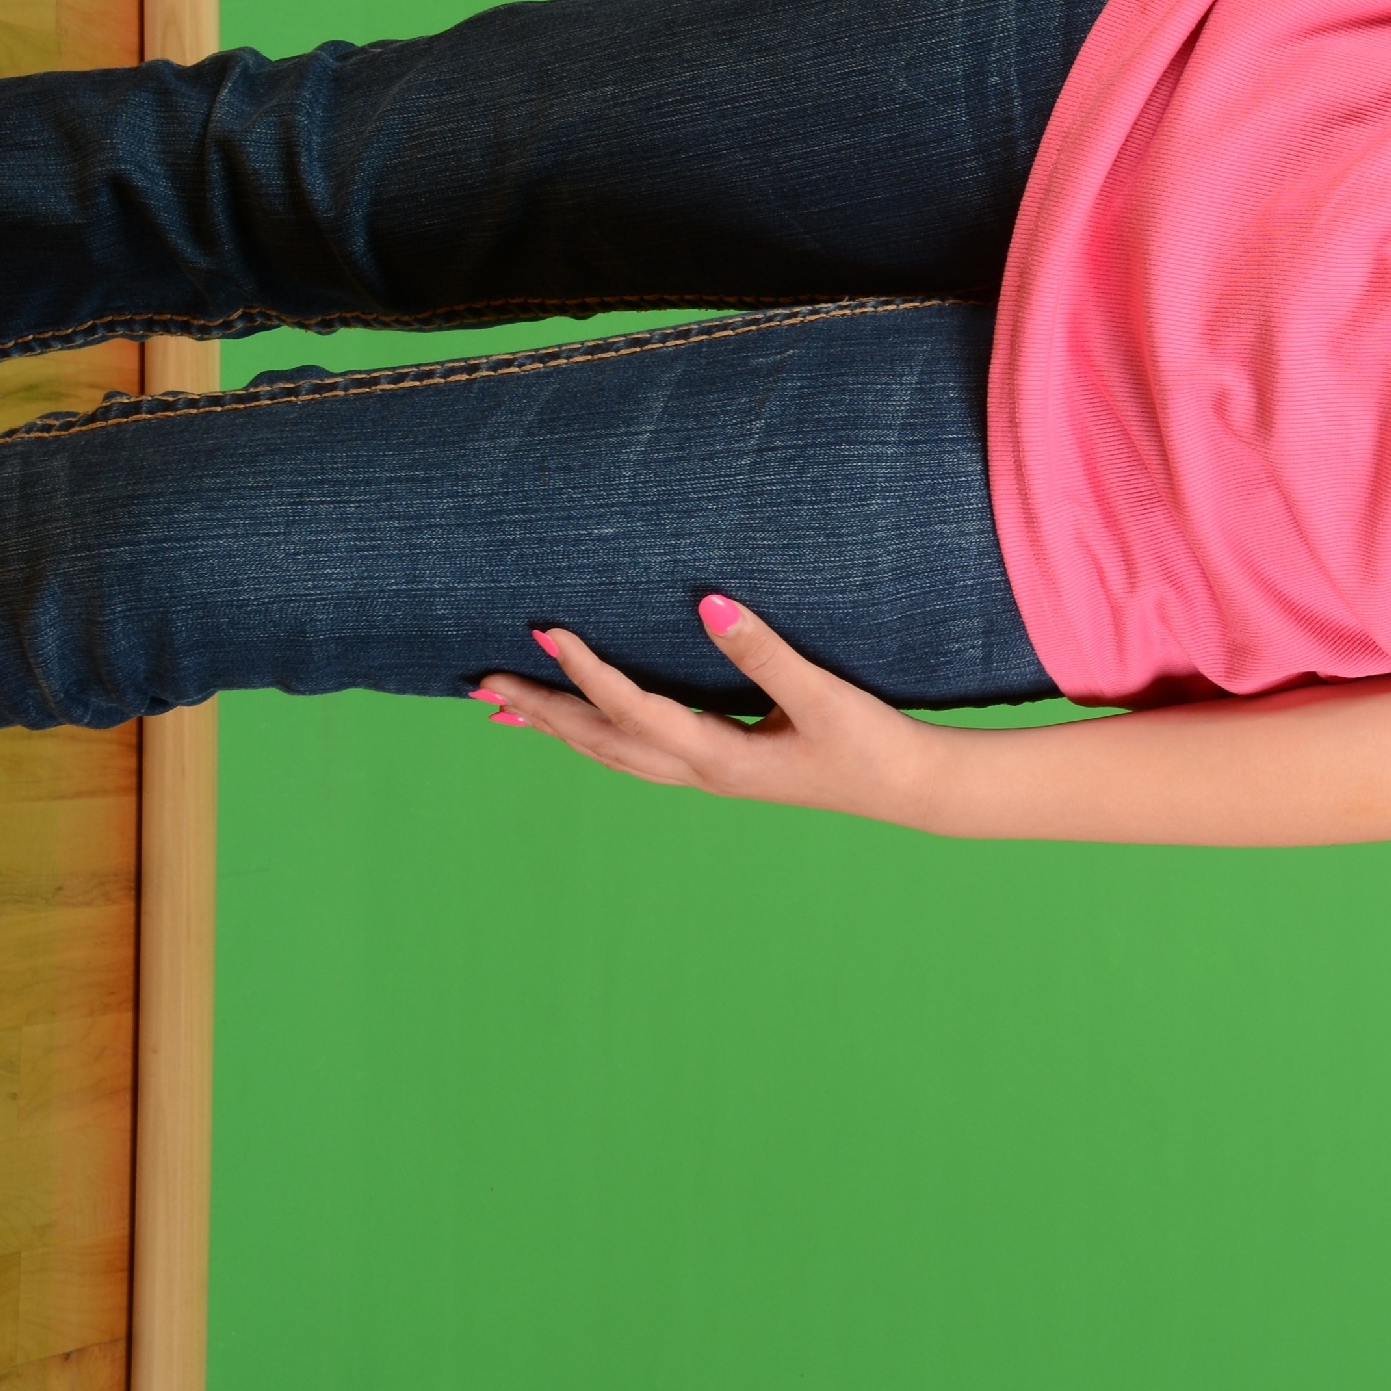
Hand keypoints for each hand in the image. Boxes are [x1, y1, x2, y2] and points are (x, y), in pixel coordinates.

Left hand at [474, 597, 952, 830]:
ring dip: (560, 728)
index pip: (631, 709)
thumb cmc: (870, 743)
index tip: (545, 629)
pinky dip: (598, 734)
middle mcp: (699, 771)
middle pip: (599, 742)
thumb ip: (763, 651)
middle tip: (481, 684)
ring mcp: (708, 774)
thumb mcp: (822, 694)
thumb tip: (709, 602)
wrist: (909, 788)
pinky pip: (638, 751)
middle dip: (541, 711)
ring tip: (509, 709)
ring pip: (612, 752)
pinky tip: (589, 724)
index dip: (585, 670)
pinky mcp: (722, 766)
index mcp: (717, 756)